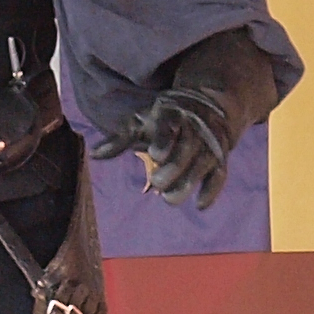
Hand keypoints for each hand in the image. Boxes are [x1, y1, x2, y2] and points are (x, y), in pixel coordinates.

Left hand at [91, 88, 233, 209]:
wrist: (205, 107)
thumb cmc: (163, 119)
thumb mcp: (141, 123)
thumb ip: (119, 141)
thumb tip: (93, 155)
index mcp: (171, 115)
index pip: (169, 126)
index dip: (164, 139)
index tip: (155, 154)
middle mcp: (193, 128)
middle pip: (187, 148)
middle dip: (174, 166)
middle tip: (157, 182)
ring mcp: (208, 143)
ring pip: (202, 164)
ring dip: (188, 182)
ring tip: (168, 198)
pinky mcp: (220, 158)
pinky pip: (220, 175)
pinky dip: (212, 190)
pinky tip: (200, 206)